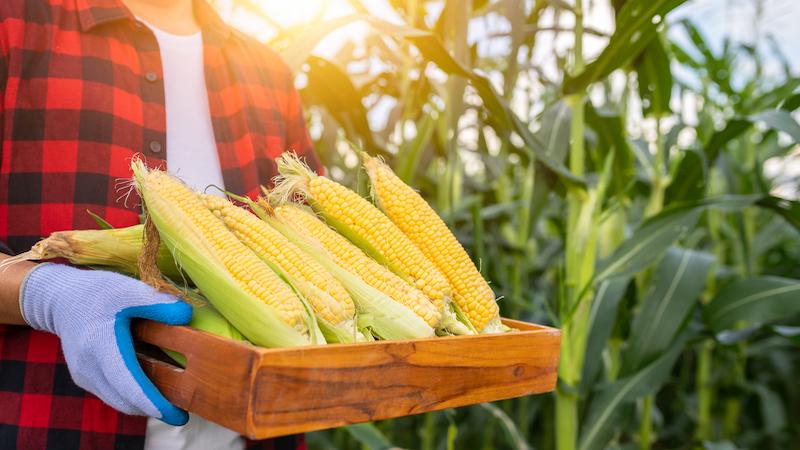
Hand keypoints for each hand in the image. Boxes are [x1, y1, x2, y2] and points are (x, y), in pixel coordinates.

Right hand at [21, 263, 191, 425]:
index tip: (177, 416)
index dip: (153, 403)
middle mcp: (89, 368)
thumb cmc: (96, 292)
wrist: (62, 299)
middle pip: (125, 400)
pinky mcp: (85, 378)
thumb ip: (157, 302)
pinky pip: (112, 395)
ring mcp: (85, 376)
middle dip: (154, 409)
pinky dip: (132, 398)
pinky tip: (150, 390)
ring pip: (119, 402)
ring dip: (143, 406)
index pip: (128, 384)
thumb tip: (186, 315)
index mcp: (100, 346)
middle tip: (182, 412)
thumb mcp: (127, 289)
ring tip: (171, 402)